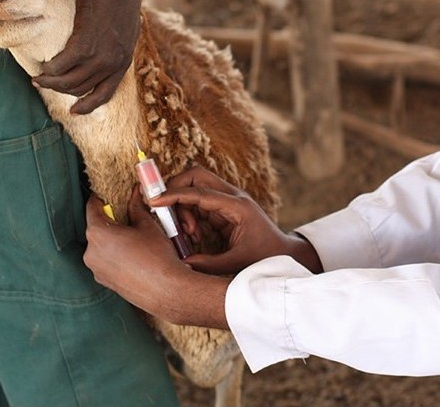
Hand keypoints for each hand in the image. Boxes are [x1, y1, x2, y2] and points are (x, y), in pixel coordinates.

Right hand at [9, 0, 144, 114]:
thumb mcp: (119, 26)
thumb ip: (111, 42)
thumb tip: (98, 49)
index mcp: (123, 60)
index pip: (105, 93)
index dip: (88, 105)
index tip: (73, 111)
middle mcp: (113, 63)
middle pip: (81, 89)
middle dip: (60, 90)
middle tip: (43, 83)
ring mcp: (100, 55)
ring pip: (69, 81)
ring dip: (51, 82)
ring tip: (38, 78)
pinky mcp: (84, 44)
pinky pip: (61, 66)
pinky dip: (50, 69)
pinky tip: (43, 65)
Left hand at [83, 187, 230, 327]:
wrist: (165, 290)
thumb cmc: (156, 256)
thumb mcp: (147, 225)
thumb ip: (136, 207)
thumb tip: (134, 193)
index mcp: (98, 233)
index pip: (92, 207)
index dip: (101, 198)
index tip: (109, 194)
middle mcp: (90, 251)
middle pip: (96, 227)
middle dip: (110, 220)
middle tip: (127, 216)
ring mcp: (95, 269)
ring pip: (101, 245)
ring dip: (112, 239)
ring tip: (134, 239)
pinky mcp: (103, 281)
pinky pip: (105, 261)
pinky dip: (115, 255)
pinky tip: (134, 255)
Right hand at [150, 166, 322, 275]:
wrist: (285, 255)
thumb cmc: (266, 258)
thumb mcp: (237, 264)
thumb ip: (209, 264)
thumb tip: (182, 263)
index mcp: (237, 205)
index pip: (199, 191)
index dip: (174, 194)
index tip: (154, 201)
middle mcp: (231, 197)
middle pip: (195, 176)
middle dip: (175, 191)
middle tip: (167, 216)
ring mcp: (227, 201)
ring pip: (194, 190)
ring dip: (183, 210)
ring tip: (190, 236)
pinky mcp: (223, 210)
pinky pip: (198, 204)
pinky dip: (189, 217)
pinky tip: (194, 236)